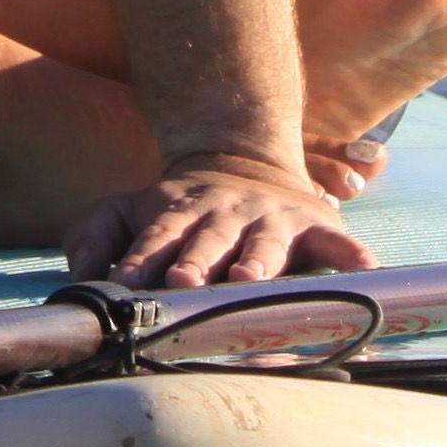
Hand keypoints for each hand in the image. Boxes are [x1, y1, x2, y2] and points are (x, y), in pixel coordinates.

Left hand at [61, 147, 377, 289]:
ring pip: (264, 244)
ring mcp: (271, 219)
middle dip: (196, 263)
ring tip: (249, 282)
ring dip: (258, 263)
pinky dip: (353, 255)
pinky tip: (365, 270)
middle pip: (208, 242)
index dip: (139, 260)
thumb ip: (95, 236)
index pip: (155, 238)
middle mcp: (225, 216)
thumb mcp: (127, 209)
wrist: (242, 163)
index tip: (125, 283)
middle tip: (183, 282)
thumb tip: (81, 275)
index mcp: (177, 213)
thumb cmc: (179, 209)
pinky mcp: (315, 225)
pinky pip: (338, 241)